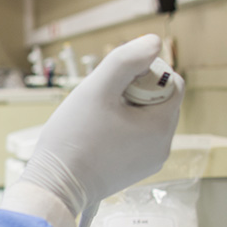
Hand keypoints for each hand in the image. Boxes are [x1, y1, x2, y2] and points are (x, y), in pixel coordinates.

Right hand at [19, 34, 183, 216]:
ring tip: (95, 120)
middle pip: (158, 101)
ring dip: (125, 111)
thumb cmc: (73, 137)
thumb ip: (126, 60)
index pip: (170, 82)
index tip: (113, 84)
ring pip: (146, 119)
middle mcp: (162, 147)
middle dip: (133, 93)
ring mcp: (149, 162)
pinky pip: (135, 139)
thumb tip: (154, 41)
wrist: (56, 185)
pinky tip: (95, 136)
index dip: (143, 73)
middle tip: (101, 102)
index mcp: (161, 126)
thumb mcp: (96, 89)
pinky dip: (119, 130)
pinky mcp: (134, 171)